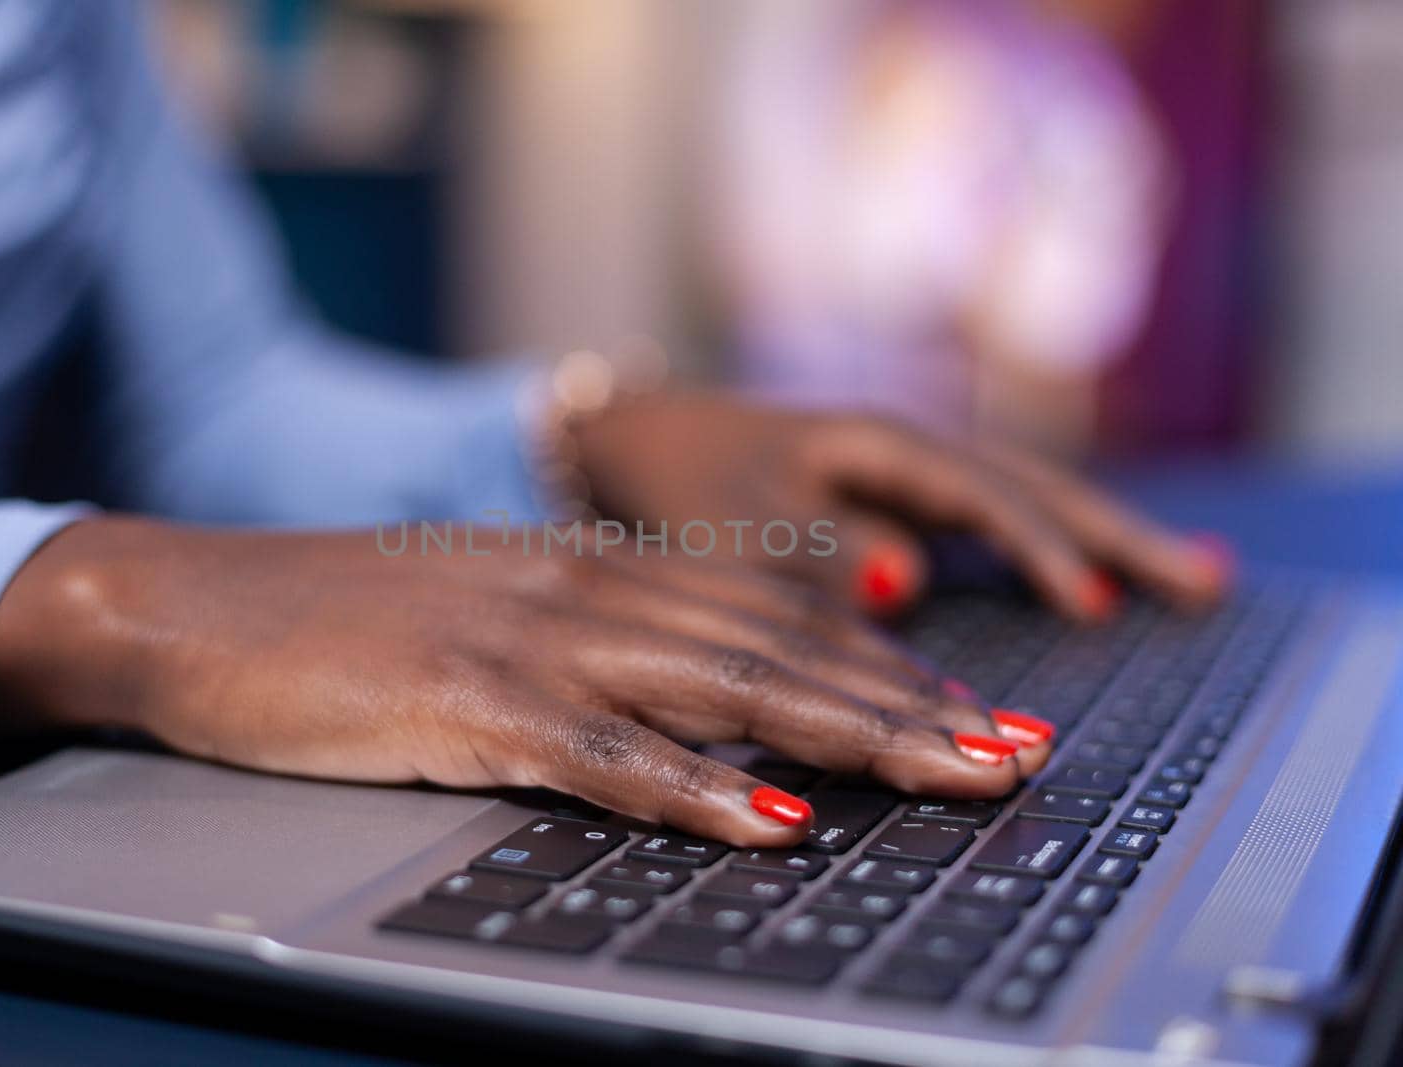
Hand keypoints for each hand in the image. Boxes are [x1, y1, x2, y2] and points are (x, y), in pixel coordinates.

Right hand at [0, 519, 1055, 845]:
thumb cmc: (341, 626)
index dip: (885, 667)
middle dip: (913, 705)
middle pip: (782, 652)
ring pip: (727, 689)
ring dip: (852, 735)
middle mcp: (588, 593)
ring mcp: (532, 643)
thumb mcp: (490, 621)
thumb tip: (688, 722)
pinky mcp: (467, 700)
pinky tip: (769, 825)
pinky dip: (694, 791)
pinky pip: (603, 754)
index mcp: (597, 575)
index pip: (774, 619)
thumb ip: (591, 657)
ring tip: (959, 773)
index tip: (978, 709)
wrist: (198, 602)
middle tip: (1023, 748)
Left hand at [574, 394, 1231, 618]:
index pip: (980, 491)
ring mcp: (905, 477)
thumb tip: (910, 582)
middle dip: (1118, 532)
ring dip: (1099, 537)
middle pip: (1034, 484)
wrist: (634, 440)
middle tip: (1206, 581)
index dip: (1037, 545)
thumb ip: (813, 557)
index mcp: (874, 441)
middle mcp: (904, 452)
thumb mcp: (731, 528)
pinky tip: (1084, 579)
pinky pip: (989, 526)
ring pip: (1023, 501)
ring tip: (1189, 576)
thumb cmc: (678, 485)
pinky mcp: (893, 504)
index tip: (1089, 603)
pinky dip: (1042, 552)